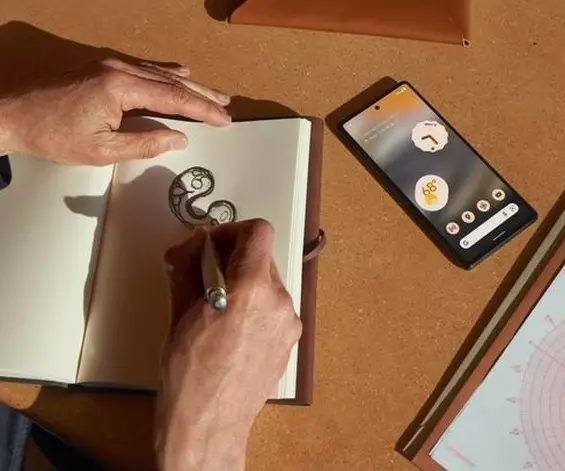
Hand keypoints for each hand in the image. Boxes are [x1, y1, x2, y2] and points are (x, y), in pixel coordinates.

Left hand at [0, 57, 231, 164]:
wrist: (12, 115)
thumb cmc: (53, 135)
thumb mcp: (101, 150)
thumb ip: (145, 143)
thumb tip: (179, 138)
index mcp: (120, 88)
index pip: (174, 98)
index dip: (203, 110)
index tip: (224, 119)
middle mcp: (119, 69)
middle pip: (172, 82)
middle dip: (202, 94)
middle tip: (227, 104)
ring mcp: (111, 65)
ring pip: (160, 73)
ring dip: (188, 84)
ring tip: (213, 93)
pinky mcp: (103, 68)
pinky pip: (144, 69)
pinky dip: (166, 73)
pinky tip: (180, 71)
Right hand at [156, 220, 301, 470]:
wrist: (208, 428)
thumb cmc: (190, 380)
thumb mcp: (180, 314)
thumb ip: (187, 267)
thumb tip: (190, 244)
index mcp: (252, 290)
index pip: (258, 232)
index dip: (233, 230)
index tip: (214, 242)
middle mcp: (278, 302)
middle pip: (262, 256)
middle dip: (234, 256)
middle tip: (207, 268)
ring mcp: (288, 323)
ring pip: (268, 281)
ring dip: (244, 281)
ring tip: (218, 303)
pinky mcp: (289, 340)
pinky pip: (274, 306)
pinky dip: (255, 303)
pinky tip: (232, 323)